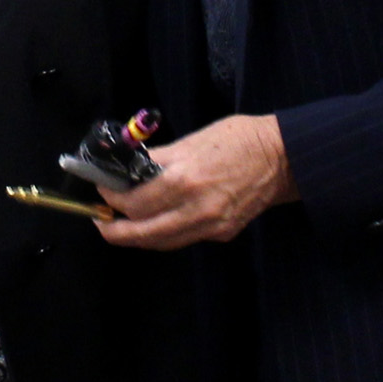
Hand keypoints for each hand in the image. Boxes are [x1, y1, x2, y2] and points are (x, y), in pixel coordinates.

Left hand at [95, 114, 293, 250]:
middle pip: (143, 233)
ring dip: (136, 237)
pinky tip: (154, 221)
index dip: (112, 198)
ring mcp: (211, 226)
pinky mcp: (222, 233)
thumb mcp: (191, 140)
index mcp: (185, 180)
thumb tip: (129, 169)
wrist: (282, 157)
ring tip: (120, 226)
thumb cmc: (236, 139)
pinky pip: (183, 239)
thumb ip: (160, 159)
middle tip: (100, 220)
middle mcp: (197, 209)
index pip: (135, 202)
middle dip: (114, 230)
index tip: (104, 189)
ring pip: (161, 242)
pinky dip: (164, 233)